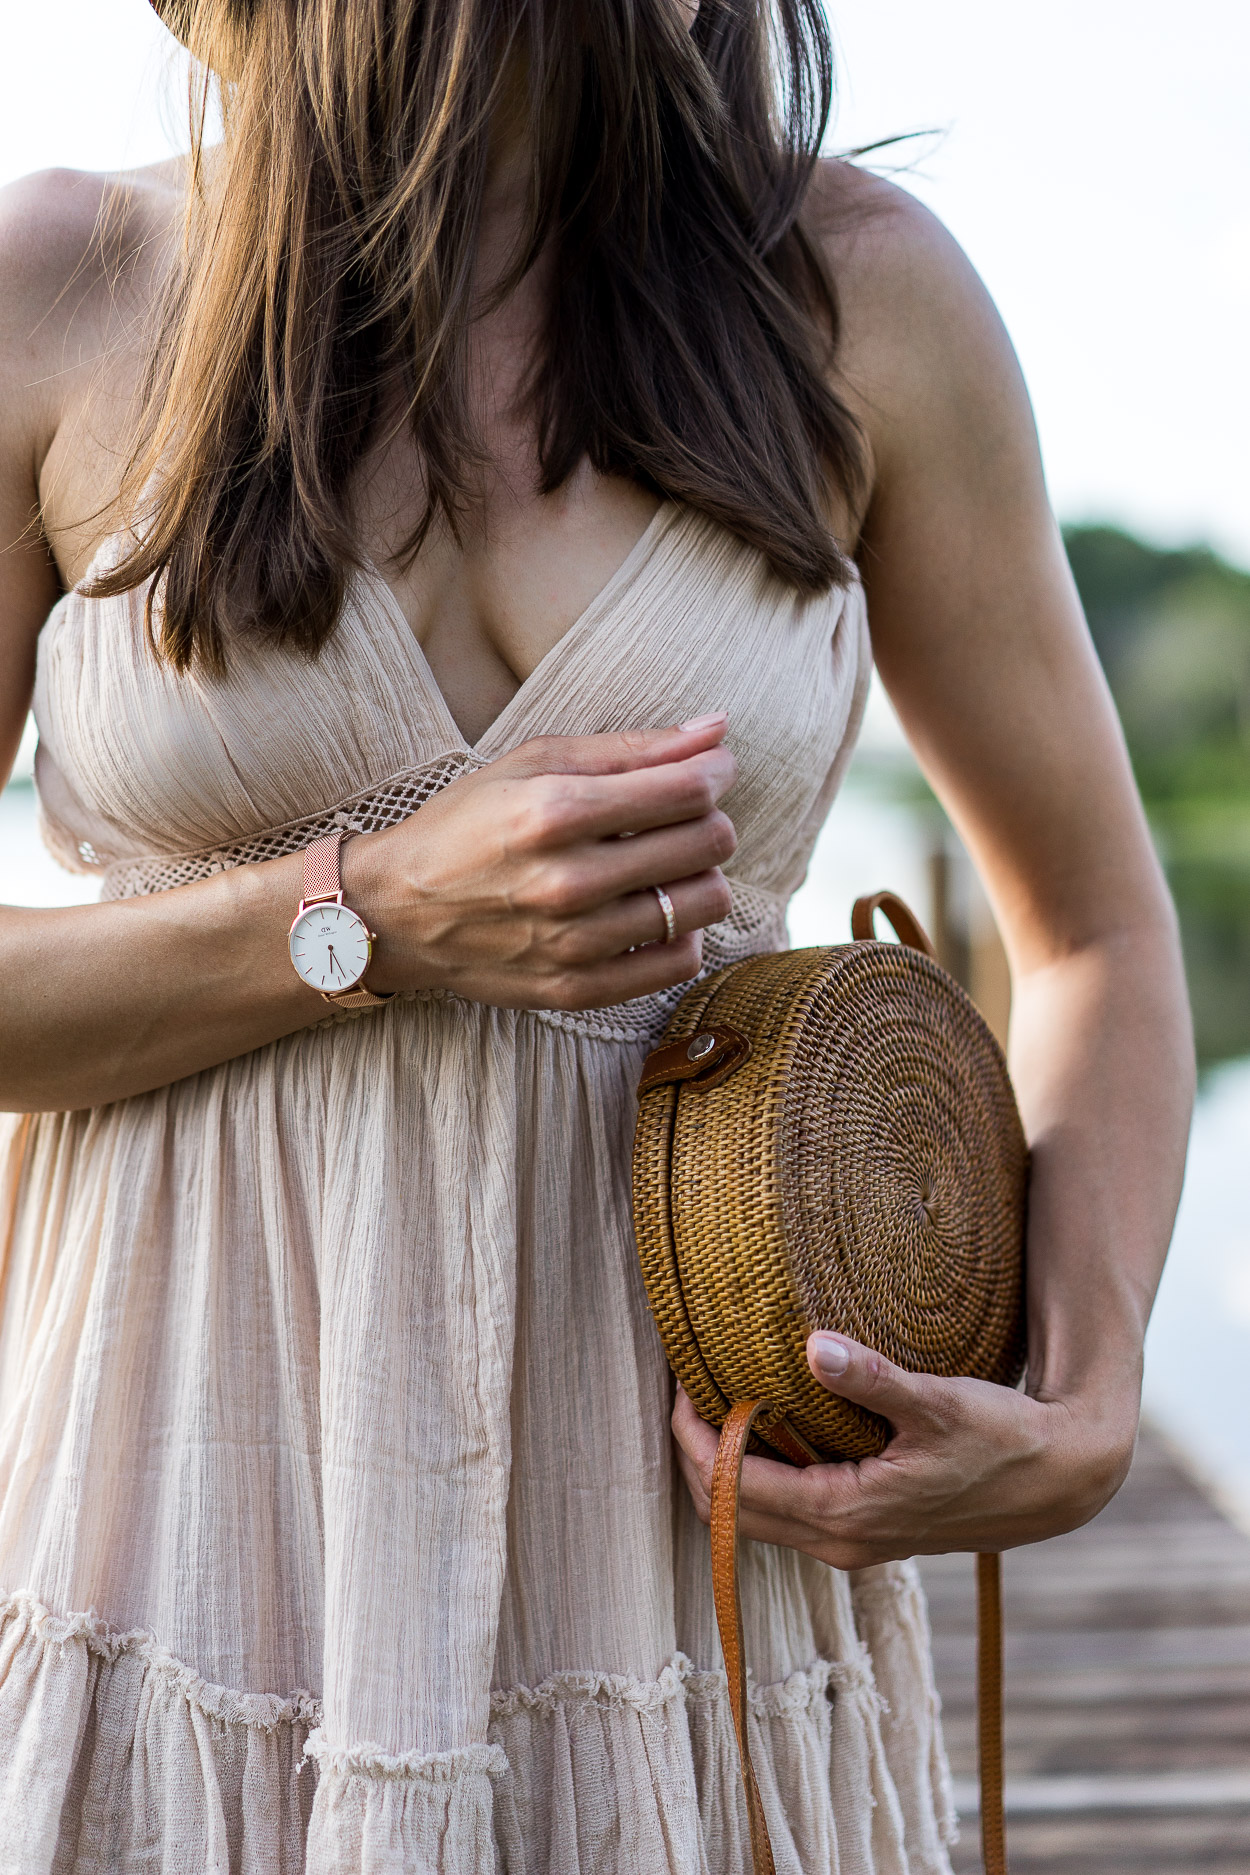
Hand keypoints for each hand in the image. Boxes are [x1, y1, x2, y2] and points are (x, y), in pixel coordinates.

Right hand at [345, 715, 735, 1008]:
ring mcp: (575, 944)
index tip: (710, 768)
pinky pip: (681, 961)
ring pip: (706, 902)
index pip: (688, 789)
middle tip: (681, 815)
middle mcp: (568, 882)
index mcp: (554, 812)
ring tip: (664, 865)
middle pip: (708, 843)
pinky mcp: (578, 989)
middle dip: (710, 818)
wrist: (396, 912)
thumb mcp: (534, 763)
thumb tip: (717, 729)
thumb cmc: (468, 824)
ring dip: (700, 875)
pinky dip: (682, 932)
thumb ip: (630, 747)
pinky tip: (650, 911)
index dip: (716, 771)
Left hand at [670, 1332, 1138, 1566]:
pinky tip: (767, 1423)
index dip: (697, 1439)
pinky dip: (760, 1473)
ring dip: (726, 1466)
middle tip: (683, 1389)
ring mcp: (853, 1542)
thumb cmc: (1005, 1438)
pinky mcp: (868, 1530)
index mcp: (847, 1516)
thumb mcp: (941, 1403)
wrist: (1061, 1480)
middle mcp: (841, 1542)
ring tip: (714, 1400)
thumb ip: (874, 1378)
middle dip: (698, 1455)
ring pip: (757, 1515)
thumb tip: (814, 1345)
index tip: (680, 1385)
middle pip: (732, 1513)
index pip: (737, 1488)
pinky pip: (788, 1510)